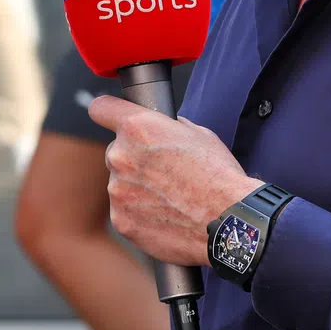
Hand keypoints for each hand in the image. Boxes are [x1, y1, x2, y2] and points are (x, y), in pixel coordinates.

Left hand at [88, 94, 259, 266]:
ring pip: (120, 183)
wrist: (229, 221)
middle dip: (134, 159)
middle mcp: (120, 156)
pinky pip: (124, 211)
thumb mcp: (196, 133)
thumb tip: (157, 127)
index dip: (108, 112)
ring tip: (170, 198)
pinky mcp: (121, 220)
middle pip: (116, 151)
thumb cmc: (218, 176)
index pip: (101, 108)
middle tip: (163, 172)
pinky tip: (166, 216)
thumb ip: (165, 127)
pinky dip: (140, 214)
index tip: (110, 117)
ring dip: (137, 188)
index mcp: (137, 128)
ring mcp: (117, 191)